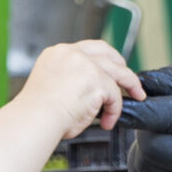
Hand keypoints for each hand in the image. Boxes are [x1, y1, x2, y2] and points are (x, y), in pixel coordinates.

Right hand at [13, 40, 142, 140]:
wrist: (34, 120)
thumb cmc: (37, 114)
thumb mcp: (52, 87)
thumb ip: (71, 82)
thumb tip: (92, 95)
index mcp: (56, 54)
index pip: (86, 49)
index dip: (102, 59)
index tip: (110, 69)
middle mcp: (71, 53)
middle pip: (106, 52)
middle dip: (121, 65)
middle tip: (128, 80)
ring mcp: (86, 65)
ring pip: (118, 72)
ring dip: (131, 84)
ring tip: (137, 96)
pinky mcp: (97, 80)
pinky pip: (115, 96)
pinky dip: (114, 110)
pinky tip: (108, 122)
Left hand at [114, 49, 171, 171]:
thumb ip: (169, 78)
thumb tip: (136, 86)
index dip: (143, 113)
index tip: (121, 106)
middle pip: (160, 149)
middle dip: (143, 129)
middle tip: (148, 112)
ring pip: (153, 170)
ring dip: (143, 148)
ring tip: (158, 128)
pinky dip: (147, 165)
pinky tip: (159, 146)